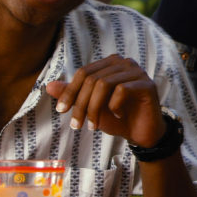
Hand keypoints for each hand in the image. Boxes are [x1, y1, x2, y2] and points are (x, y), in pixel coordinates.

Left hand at [46, 55, 165, 147]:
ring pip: (104, 83)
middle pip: (92, 78)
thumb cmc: (116, 118)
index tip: (62, 110)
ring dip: (94, 108)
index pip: (83, 72)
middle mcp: (124, 63)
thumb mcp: (90, 107)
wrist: (140, 133)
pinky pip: (122, 90)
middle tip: (77, 125)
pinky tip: (118, 116)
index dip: (69, 91)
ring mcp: (137, 72)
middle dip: (81, 104)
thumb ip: (73, 95)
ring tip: (94, 125)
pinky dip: (114, 107)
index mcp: (110, 64)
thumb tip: (49, 86)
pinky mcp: (147, 84)